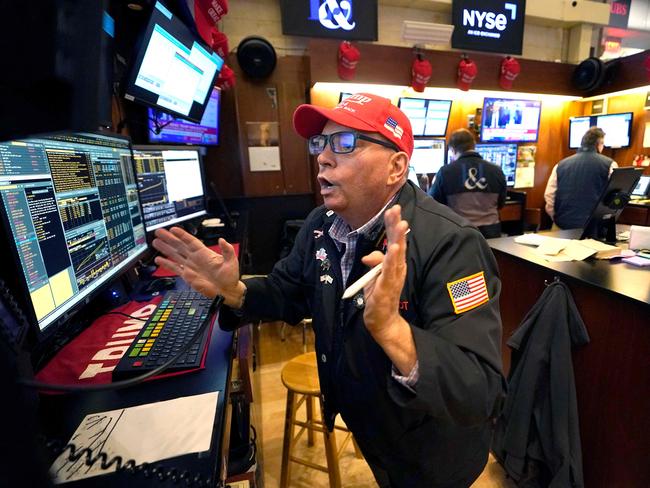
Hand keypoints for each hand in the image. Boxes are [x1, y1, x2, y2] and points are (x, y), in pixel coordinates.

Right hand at [152, 227, 243, 305]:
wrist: (227, 291)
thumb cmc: (230, 277)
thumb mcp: (231, 262)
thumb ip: (227, 250)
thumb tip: (222, 240)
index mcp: (204, 253)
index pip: (190, 241)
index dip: (182, 235)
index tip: (173, 229)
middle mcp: (195, 258)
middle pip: (179, 246)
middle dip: (169, 239)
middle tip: (159, 232)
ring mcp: (190, 266)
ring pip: (175, 255)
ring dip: (165, 249)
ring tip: (156, 242)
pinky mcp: (187, 276)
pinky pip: (175, 268)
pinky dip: (166, 264)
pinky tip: (158, 260)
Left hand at [361, 205, 408, 342]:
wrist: (382, 320)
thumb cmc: (379, 296)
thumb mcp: (374, 276)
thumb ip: (374, 262)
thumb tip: (369, 256)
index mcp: (395, 263)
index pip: (394, 240)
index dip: (393, 225)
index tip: (393, 208)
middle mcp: (398, 268)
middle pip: (398, 243)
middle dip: (397, 226)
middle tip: (397, 209)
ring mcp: (394, 277)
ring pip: (397, 255)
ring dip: (398, 239)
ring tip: (401, 225)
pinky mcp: (387, 287)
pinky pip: (390, 271)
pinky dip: (391, 260)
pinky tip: (394, 249)